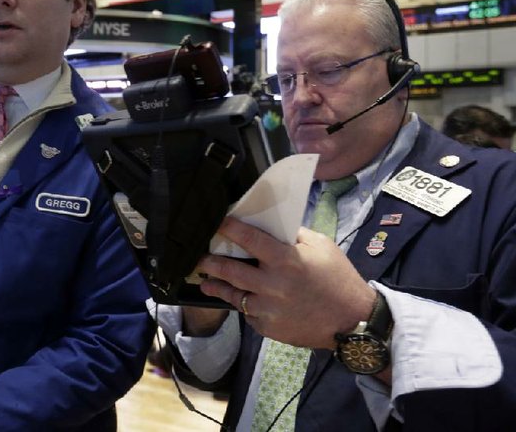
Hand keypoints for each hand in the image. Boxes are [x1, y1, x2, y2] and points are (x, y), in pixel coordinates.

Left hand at [195, 217, 375, 349]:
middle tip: (199, 257)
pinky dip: (244, 306)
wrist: (352, 321)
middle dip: (210, 262)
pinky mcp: (268, 327)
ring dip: (217, 287)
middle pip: (230, 270)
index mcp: (286, 260)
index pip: (249, 240)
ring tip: (205, 281)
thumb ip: (295, 235)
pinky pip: (248, 314)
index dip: (230, 229)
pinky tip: (239, 300)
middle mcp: (272, 284)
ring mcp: (268, 308)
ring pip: (233, 296)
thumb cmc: (339, 279)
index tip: (217, 222)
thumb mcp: (322, 246)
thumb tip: (272, 226)